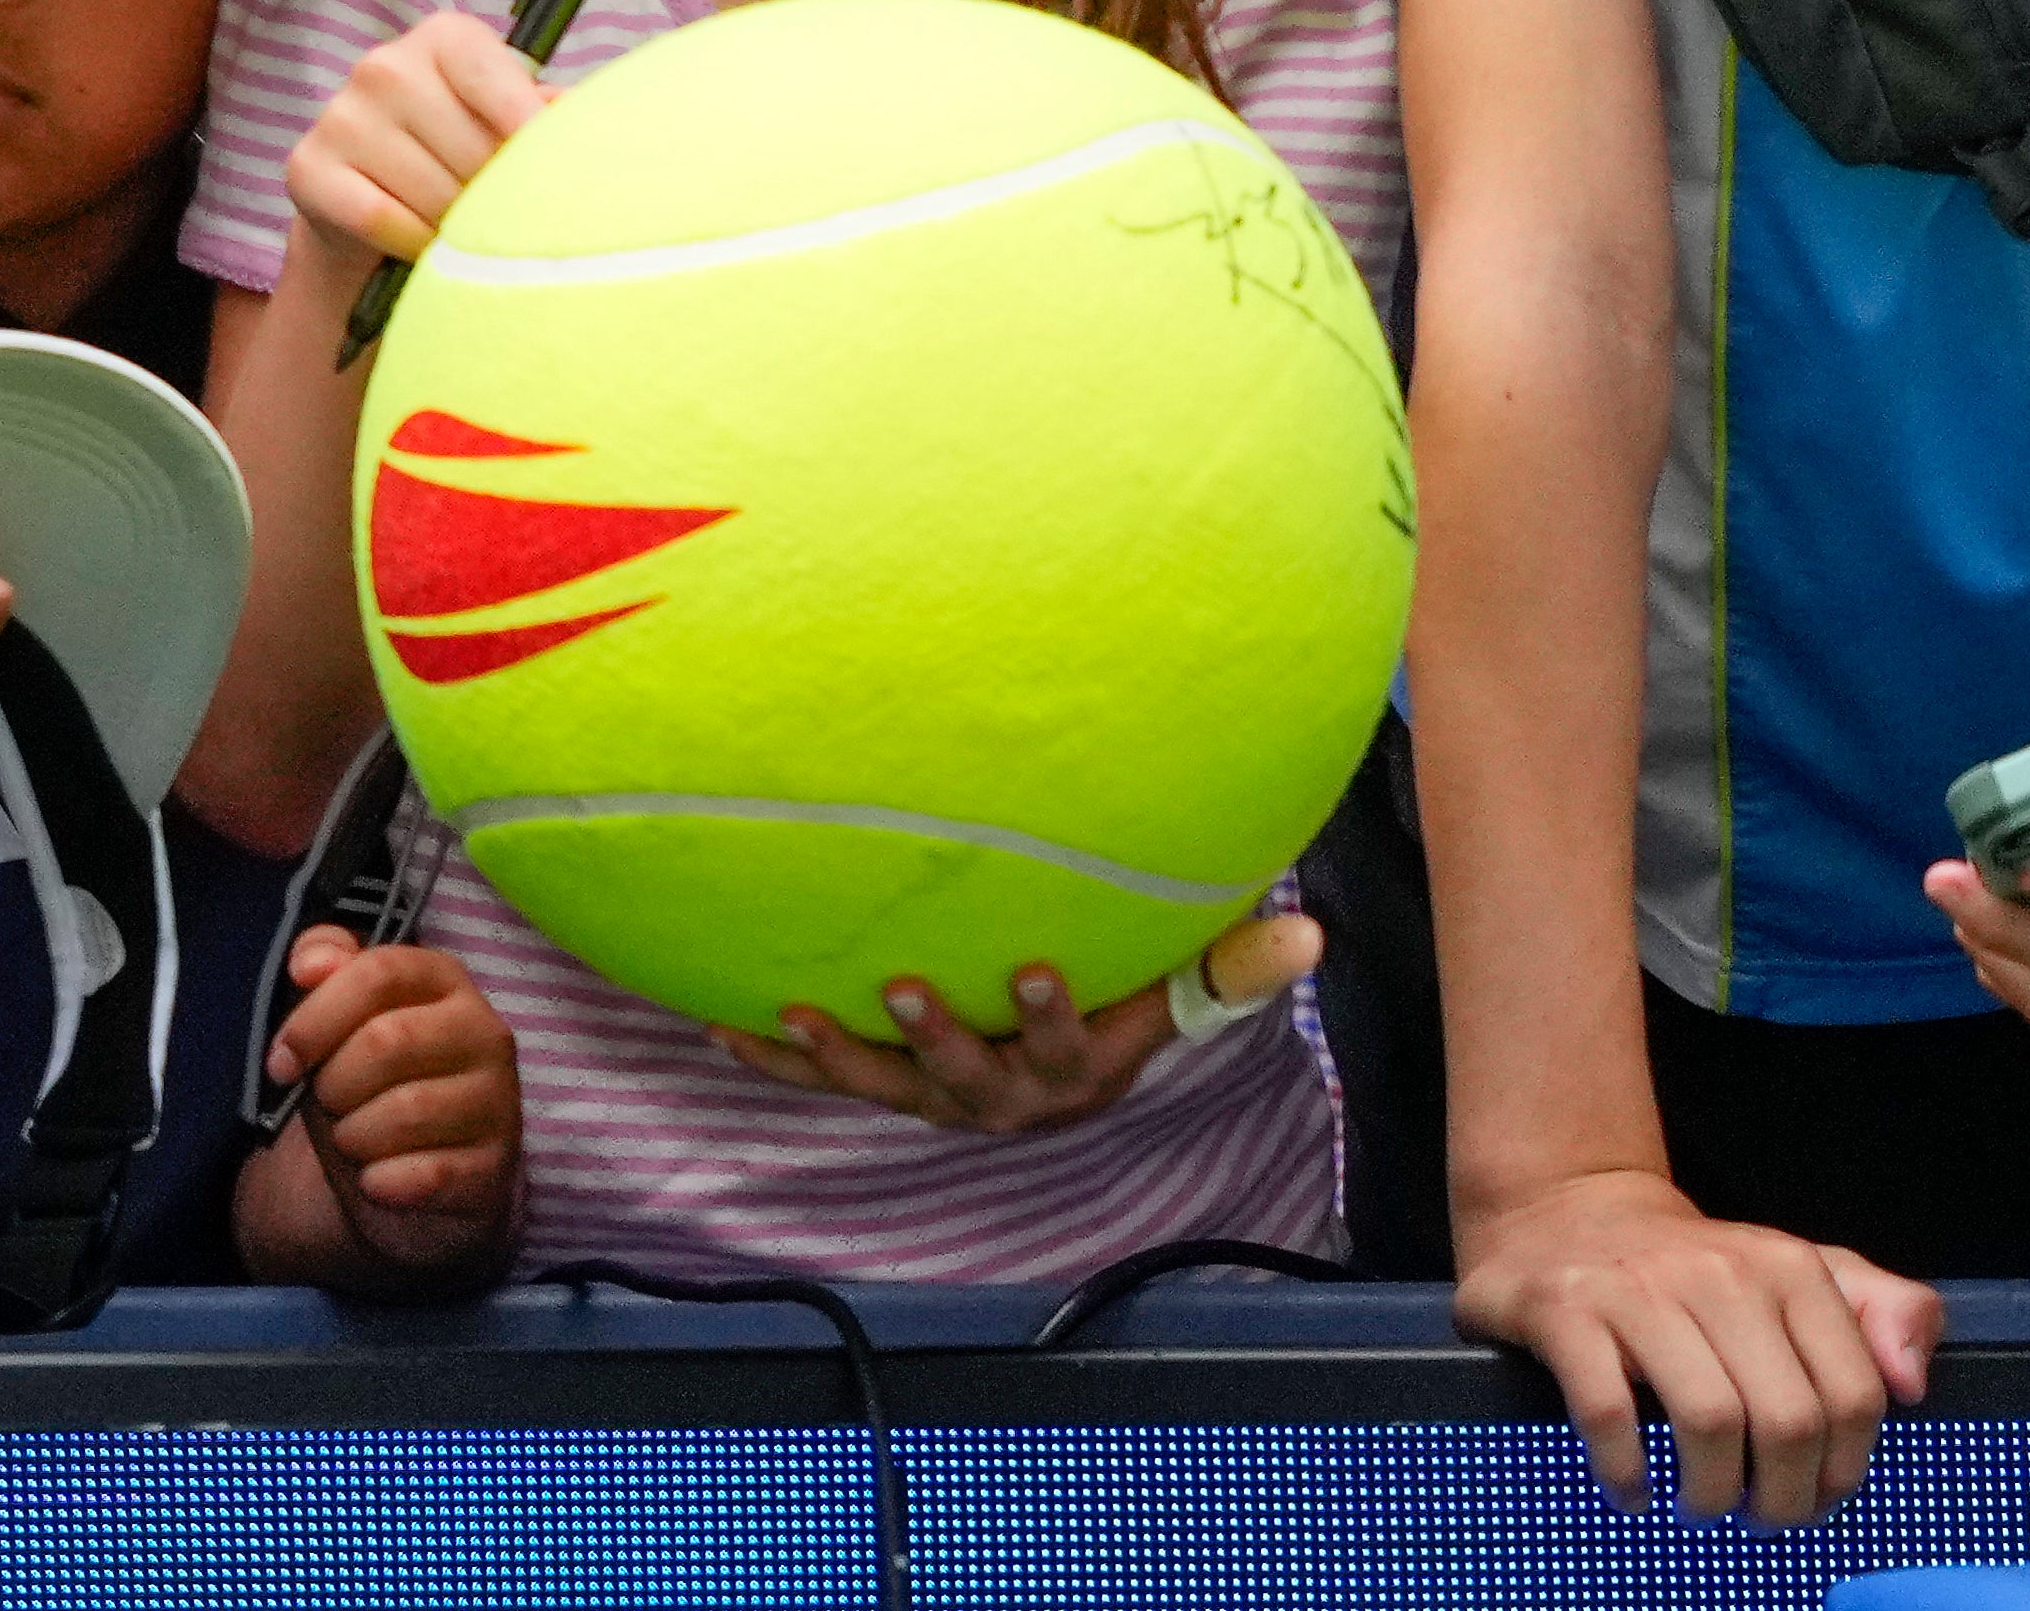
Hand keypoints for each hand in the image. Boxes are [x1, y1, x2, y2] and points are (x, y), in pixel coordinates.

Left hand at [265, 926, 521, 1282]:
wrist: (405, 1181)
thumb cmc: (366, 1086)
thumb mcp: (334, 1023)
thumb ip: (322, 970)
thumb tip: (309, 964)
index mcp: (443, 980)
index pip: (378, 972)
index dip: (315, 1017)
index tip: (282, 1062)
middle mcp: (484, 1030)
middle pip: (386, 1041)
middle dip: (333, 1083)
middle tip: (326, 1104)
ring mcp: (498, 1099)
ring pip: (405, 1110)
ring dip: (353, 1136)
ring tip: (352, 1140)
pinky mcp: (495, 1164)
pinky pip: (427, 1174)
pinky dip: (381, 1182)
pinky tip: (375, 1180)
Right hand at [284, 11, 553, 269]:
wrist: (366, 206)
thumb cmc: (457, 155)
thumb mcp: (504, 122)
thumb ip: (547, 115)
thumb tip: (588, 124)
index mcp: (445, 38)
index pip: (496, 80)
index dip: (528, 132)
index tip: (550, 169)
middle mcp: (384, 64)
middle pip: (471, 149)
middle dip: (495, 194)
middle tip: (496, 211)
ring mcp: (341, 115)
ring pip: (431, 192)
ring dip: (456, 226)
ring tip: (459, 227)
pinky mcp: (307, 168)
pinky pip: (381, 219)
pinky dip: (411, 242)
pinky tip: (421, 243)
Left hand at [709, 912, 1321, 1135]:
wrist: (1064, 1071)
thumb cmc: (1127, 1000)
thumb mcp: (1182, 990)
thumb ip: (1235, 965)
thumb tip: (1311, 933)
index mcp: (1076, 1071)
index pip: (1065, 1049)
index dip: (1048, 1017)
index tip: (1033, 971)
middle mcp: (1005, 1097)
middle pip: (969, 1082)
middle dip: (937, 1041)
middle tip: (904, 988)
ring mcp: (940, 1097)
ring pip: (888, 1090)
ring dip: (841, 1057)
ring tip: (798, 1014)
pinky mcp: (887, 1086)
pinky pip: (827, 1079)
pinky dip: (773, 1057)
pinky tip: (718, 1019)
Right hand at [1454, 1168, 1938, 1524]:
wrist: (1567, 1212)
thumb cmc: (1695, 1269)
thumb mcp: (1801, 1271)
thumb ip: (1884, 1312)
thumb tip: (1912, 1385)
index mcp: (1788, 1267)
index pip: (1854, 1396)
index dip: (1844, 1471)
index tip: (1818, 1495)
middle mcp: (1720, 1271)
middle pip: (1788, 1422)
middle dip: (1783, 1498)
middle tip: (1760, 1515)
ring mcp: (1638, 1289)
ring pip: (1709, 1422)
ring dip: (1712, 1493)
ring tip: (1703, 1504)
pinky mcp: (1566, 1310)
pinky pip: (1610, 1415)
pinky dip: (1628, 1474)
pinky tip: (1635, 1489)